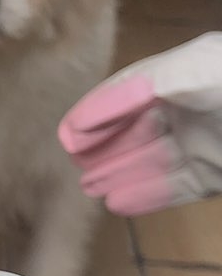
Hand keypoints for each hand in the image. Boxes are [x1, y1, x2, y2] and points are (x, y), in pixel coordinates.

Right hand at [59, 33, 221, 215]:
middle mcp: (197, 106)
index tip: (69, 134)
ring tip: (89, 187)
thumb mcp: (197, 72)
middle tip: (73, 161)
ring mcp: (210, 142)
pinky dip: (148, 195)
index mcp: (190, 73)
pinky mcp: (219, 173)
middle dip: (105, 144)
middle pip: (139, 126)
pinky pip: (178, 186)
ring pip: (154, 159)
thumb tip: (98, 108)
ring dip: (120, 173)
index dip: (98, 110)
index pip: (132, 90)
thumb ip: (147, 86)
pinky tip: (119, 203)